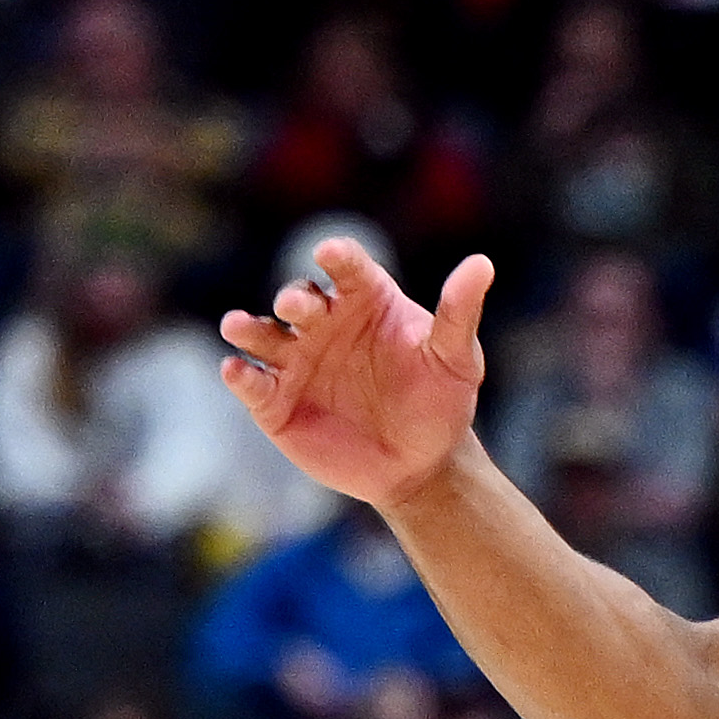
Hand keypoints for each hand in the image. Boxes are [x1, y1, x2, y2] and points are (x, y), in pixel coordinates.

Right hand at [213, 238, 494, 510]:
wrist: (423, 465)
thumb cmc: (440, 403)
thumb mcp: (457, 359)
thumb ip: (459, 312)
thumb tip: (481, 264)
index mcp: (364, 300)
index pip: (347, 267)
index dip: (338, 257)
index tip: (331, 253)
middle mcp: (322, 323)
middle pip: (298, 298)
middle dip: (293, 299)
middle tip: (295, 307)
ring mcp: (294, 360)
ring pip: (260, 334)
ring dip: (247, 328)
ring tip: (238, 327)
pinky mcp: (274, 400)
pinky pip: (251, 383)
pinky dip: (240, 375)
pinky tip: (237, 372)